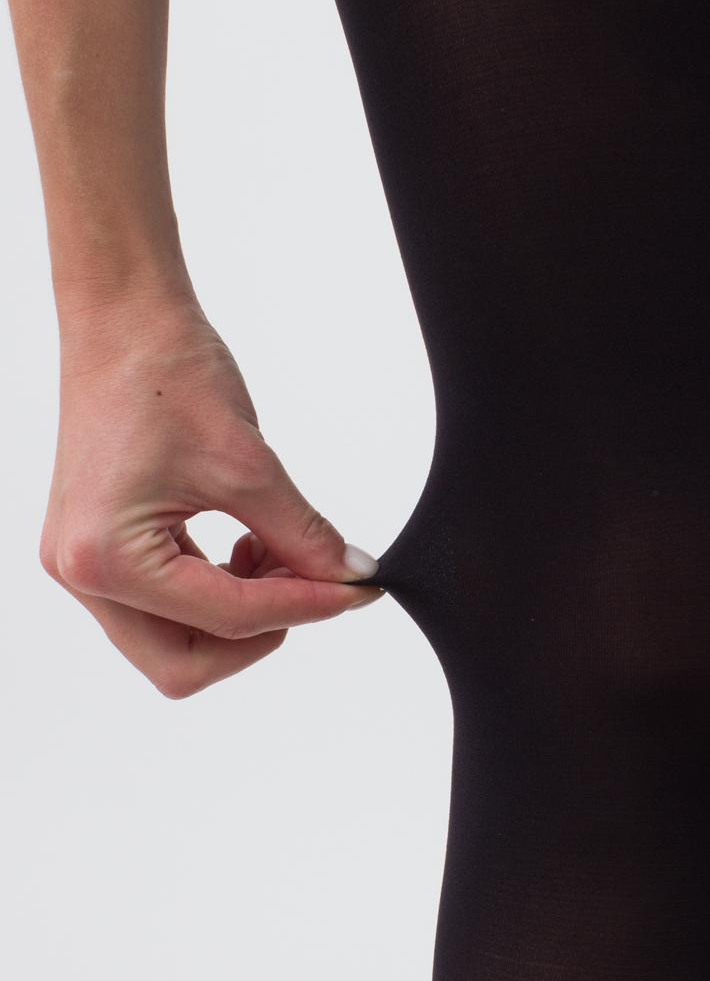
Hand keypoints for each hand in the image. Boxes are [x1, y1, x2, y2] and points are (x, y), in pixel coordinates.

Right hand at [39, 292, 383, 697]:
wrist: (125, 318)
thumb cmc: (166, 372)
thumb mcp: (249, 465)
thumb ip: (304, 535)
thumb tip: (350, 578)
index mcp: (106, 557)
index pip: (227, 619)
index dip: (305, 606)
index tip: (357, 592)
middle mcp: (82, 574)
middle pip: (185, 663)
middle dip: (259, 632)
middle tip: (308, 583)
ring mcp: (85, 565)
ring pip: (176, 641)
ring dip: (239, 613)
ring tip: (277, 550)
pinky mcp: (101, 551)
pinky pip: (167, 604)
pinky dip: (217, 590)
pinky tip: (247, 545)